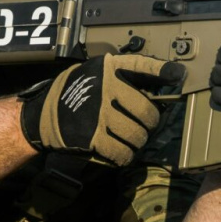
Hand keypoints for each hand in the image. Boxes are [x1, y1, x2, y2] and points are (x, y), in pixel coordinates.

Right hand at [19, 54, 186, 165]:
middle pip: (148, 112)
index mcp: (108, 69)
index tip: (179, 75)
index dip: (163, 70)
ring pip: (138, 135)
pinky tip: (119, 151)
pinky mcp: (92, 137)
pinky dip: (124, 156)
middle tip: (144, 126)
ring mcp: (99, 114)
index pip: (142, 65)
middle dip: (150, 123)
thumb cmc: (75, 94)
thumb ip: (123, 76)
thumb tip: (160, 85)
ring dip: (138, 142)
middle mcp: (106, 88)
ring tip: (130, 139)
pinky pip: (123, 153)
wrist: (41, 116)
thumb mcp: (95, 74)